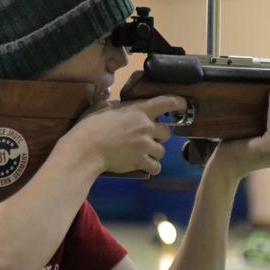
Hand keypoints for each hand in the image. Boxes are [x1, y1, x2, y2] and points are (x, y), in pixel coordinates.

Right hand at [70, 95, 187, 174]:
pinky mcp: (141, 161)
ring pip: (162, 150)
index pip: (168, 102)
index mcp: (139, 110)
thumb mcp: (103, 107)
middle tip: (147, 138)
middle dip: (159, 136)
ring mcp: (145, 145)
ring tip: (141, 153)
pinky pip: (156, 167)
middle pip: (167, 132)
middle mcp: (147, 126)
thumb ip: (117, 105)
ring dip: (154, 152)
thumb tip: (117, 102)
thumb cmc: (90, 126)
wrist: (86, 149)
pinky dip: (151, 167)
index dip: (180, 104)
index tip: (184, 106)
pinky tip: (143, 165)